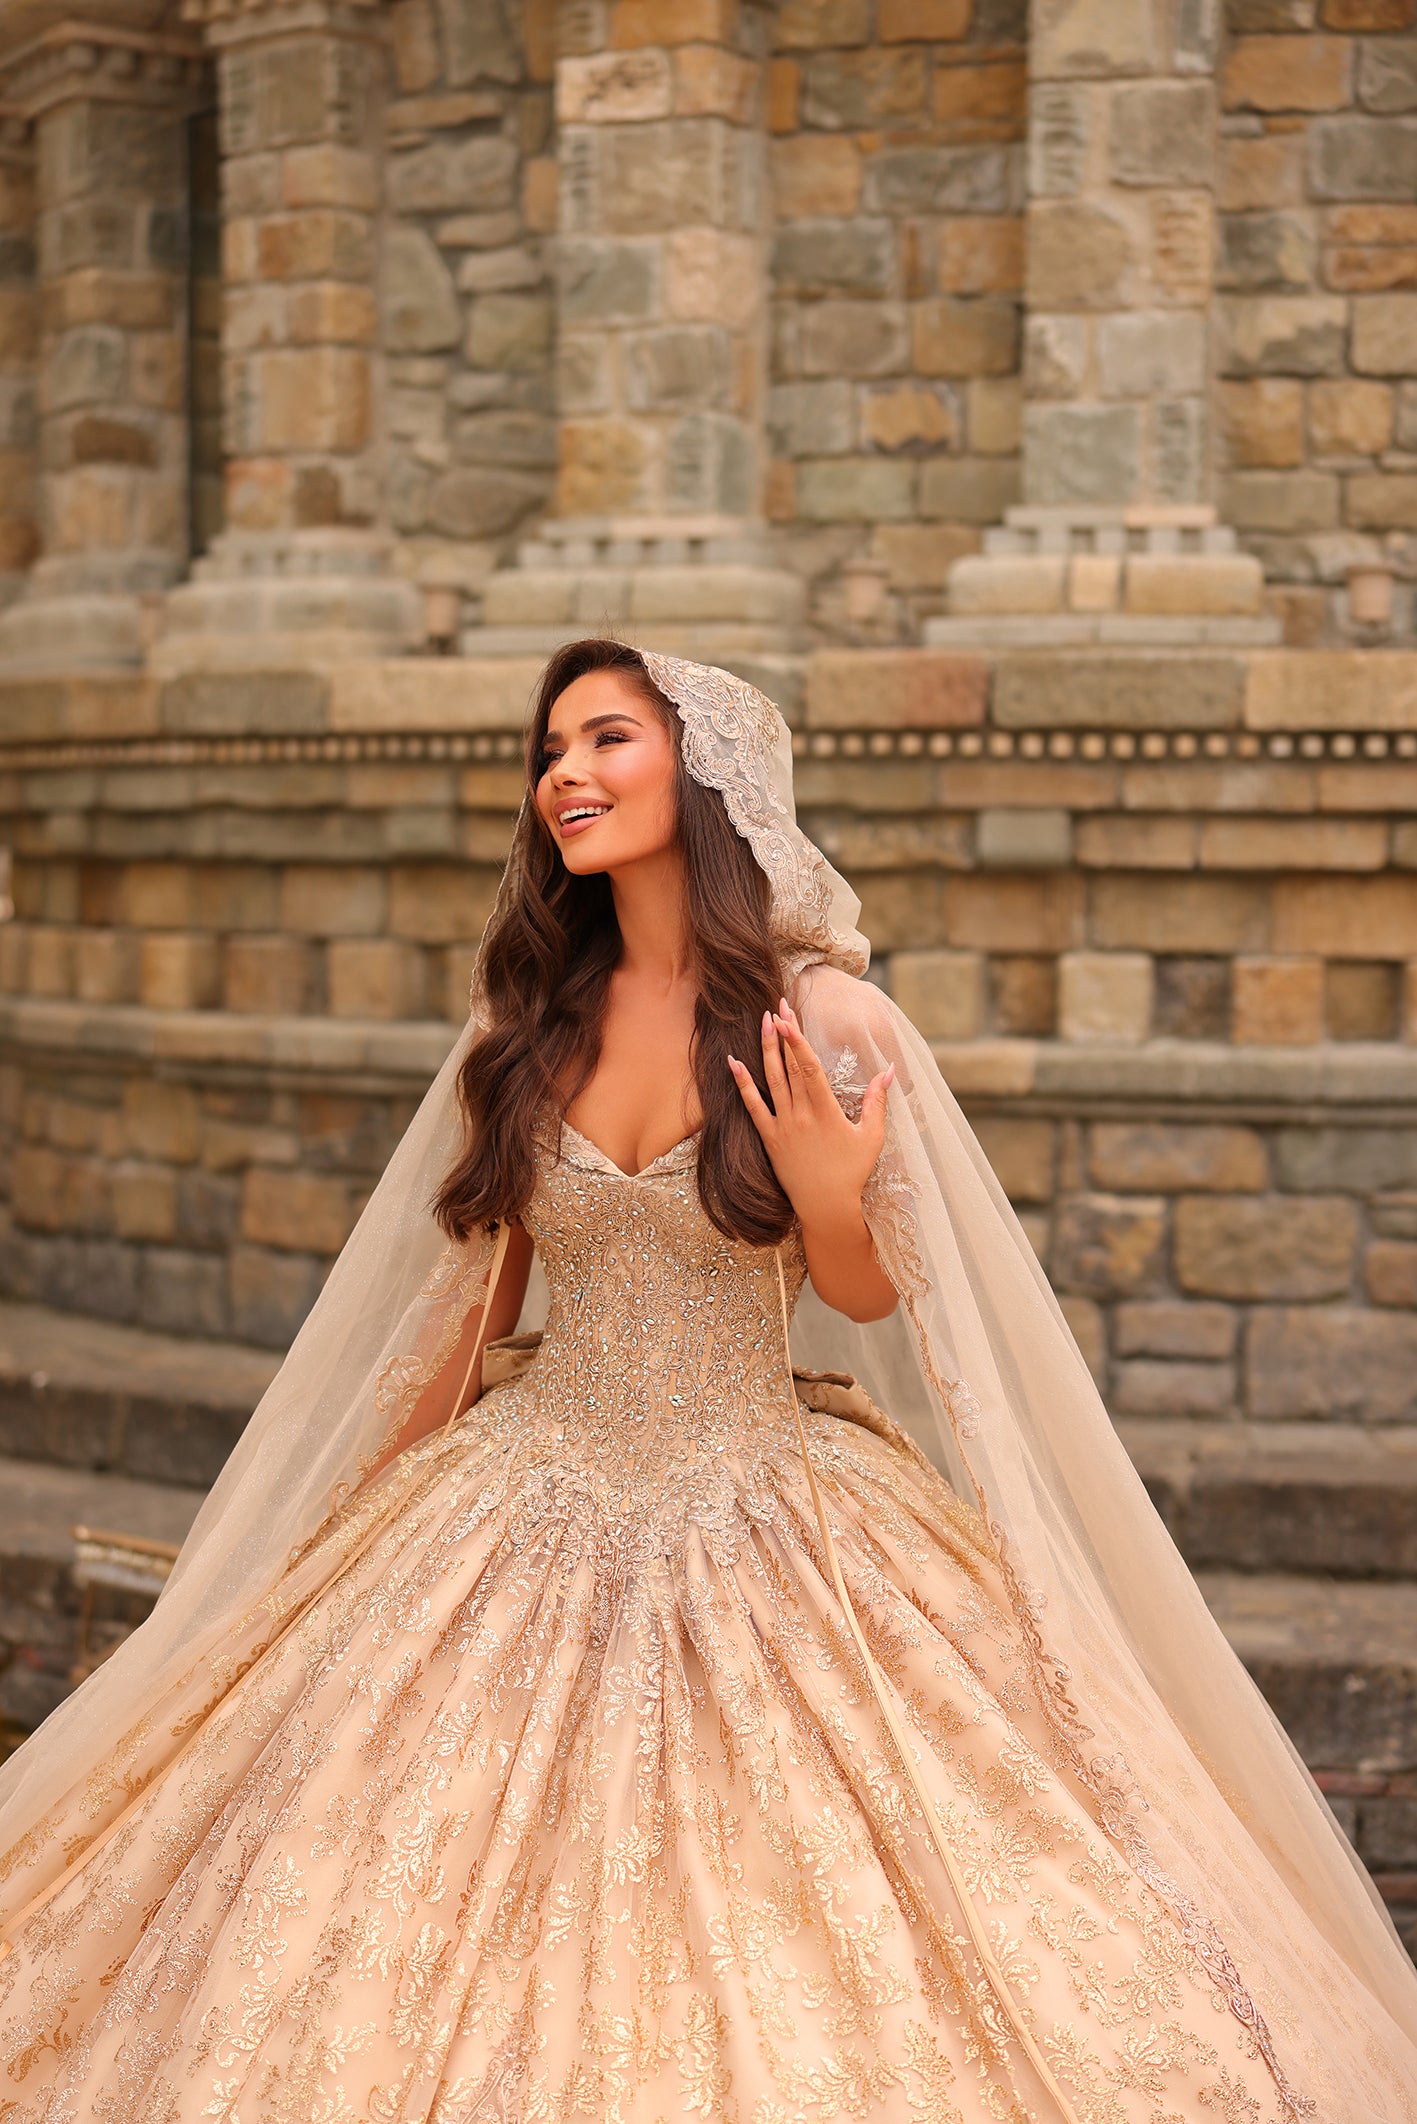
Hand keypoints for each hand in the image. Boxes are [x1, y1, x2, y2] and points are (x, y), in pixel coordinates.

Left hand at [728, 995, 894, 1231]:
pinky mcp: (770, 1139)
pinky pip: (753, 1107)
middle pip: (789, 1067)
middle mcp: (801, 1115)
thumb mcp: (872, 1136)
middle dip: (782, 1034)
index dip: (797, 1040)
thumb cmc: (852, 1173)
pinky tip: (734, 1062)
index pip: (809, 1067)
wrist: (826, 1207)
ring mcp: (782, 1127)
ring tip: (762, 1022)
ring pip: (771, 1081)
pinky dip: (742, 1084)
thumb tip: (889, 1068)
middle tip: (776, 1006)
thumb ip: (878, 1100)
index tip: (788, 1017)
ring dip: (765, 1050)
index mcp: (826, 1111)